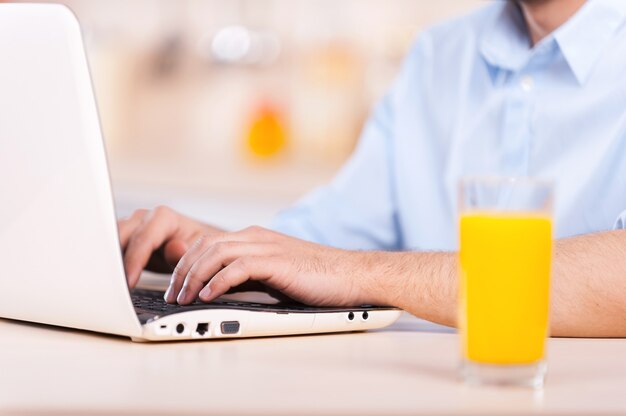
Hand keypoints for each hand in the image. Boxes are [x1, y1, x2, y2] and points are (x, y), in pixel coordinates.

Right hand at [118, 206, 222, 287]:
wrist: (196, 248)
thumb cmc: (199, 248)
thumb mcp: (198, 252)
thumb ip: (185, 253)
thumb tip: (175, 248)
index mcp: (163, 217)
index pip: (144, 238)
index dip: (135, 260)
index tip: (130, 280)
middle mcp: (144, 218)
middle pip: (121, 236)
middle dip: (115, 259)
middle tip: (112, 285)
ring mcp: (132, 227)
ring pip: (112, 242)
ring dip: (109, 262)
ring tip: (108, 284)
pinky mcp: (125, 240)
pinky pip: (113, 250)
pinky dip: (110, 265)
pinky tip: (110, 281)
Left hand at [165, 226, 384, 306]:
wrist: (351, 274)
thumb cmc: (316, 279)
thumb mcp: (273, 275)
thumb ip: (248, 276)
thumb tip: (219, 290)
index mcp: (254, 238)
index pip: (208, 243)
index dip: (186, 263)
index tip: (175, 286)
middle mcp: (256, 237)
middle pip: (205, 245)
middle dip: (182, 270)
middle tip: (172, 295)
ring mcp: (266, 247)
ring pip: (215, 253)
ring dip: (194, 276)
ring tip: (182, 298)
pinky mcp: (277, 261)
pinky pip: (238, 267)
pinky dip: (218, 281)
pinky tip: (207, 296)